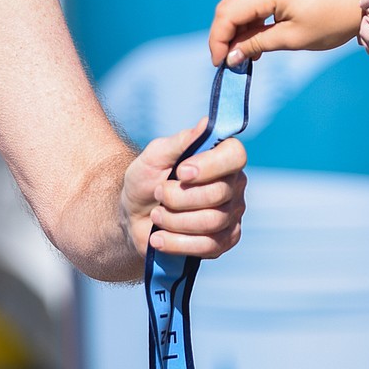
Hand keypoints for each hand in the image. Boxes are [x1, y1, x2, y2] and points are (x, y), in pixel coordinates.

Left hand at [121, 120, 246, 259]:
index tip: (181, 171)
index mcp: (221, 159)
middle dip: (178, 196)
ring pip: (211, 221)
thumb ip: (182, 141)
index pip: (235, 156)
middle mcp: (233, 186)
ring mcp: (231, 215)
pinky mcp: (223, 241)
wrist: (134, 216)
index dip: (210, 165)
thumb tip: (208, 123)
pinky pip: (208, 246)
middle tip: (159, 193)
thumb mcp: (156, 155)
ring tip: (156, 215)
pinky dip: (177, 242)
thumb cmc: (146, 180)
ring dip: (173, 220)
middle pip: (218, 193)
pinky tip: (158, 238)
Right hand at [209, 0, 357, 65]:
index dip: (218, 40)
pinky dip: (251, 17)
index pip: (226, 14)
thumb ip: (257, 44)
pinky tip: (258, 37)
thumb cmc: (335, 18)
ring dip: (238, 27)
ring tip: (247, 53)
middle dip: (225, 35)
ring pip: (239, 2)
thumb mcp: (294, 38)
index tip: (220, 64)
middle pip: (228, 6)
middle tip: (230, 61)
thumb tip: (231, 56)